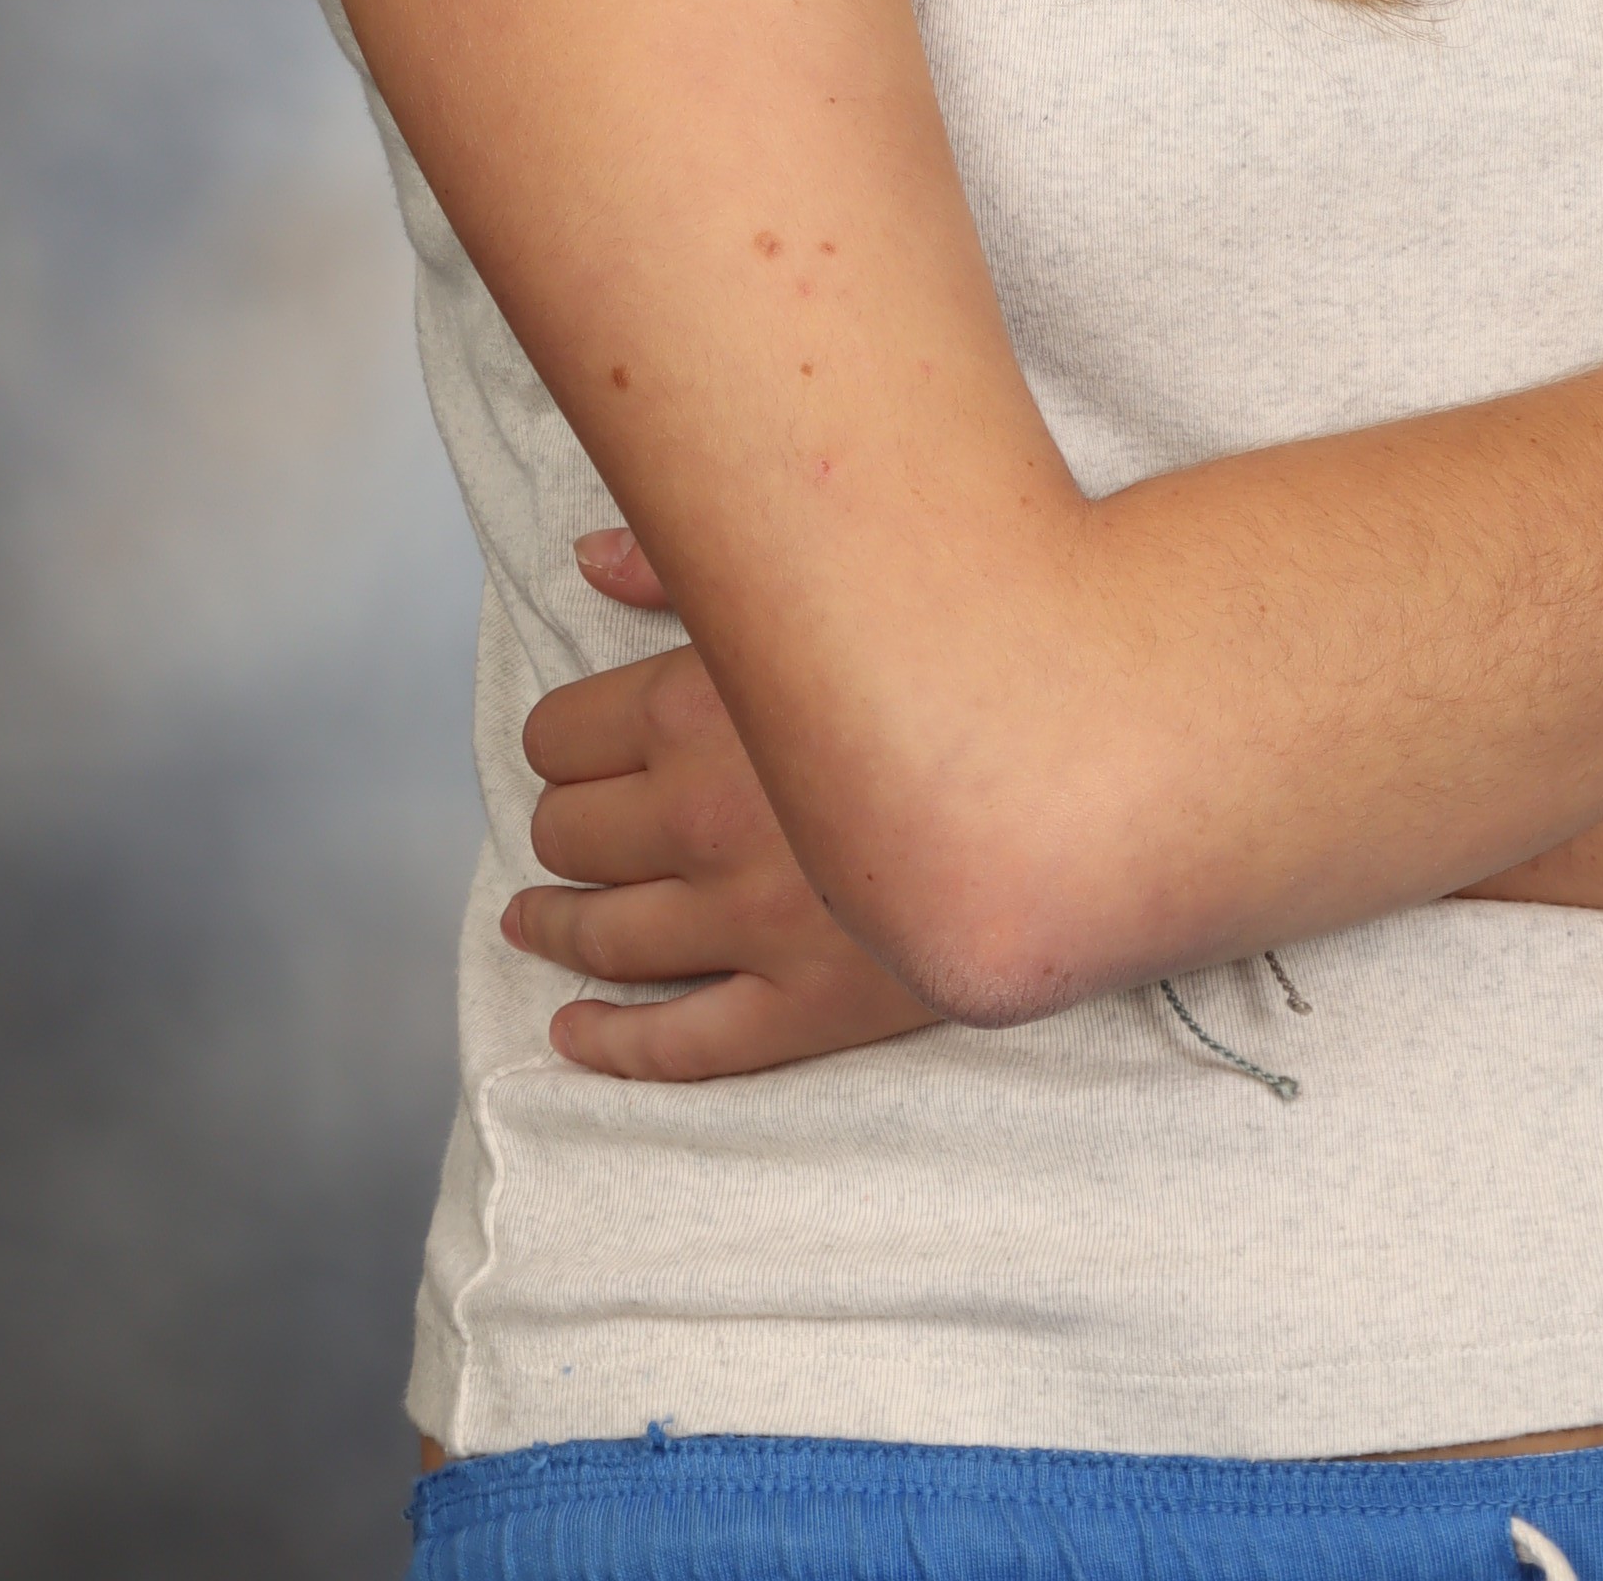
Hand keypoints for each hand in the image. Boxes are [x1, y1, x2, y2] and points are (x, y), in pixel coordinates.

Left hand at [501, 534, 947, 1080]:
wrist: (1068, 770)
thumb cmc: (940, 656)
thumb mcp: (811, 586)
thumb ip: (689, 568)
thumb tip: (584, 557)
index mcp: (696, 710)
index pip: (559, 740)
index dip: (557, 745)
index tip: (568, 753)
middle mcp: (705, 821)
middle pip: (571, 836)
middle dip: (560, 830)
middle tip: (564, 830)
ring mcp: (752, 923)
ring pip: (605, 936)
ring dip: (555, 928)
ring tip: (534, 921)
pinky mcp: (805, 1007)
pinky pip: (681, 1044)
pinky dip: (612, 1043)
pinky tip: (575, 1031)